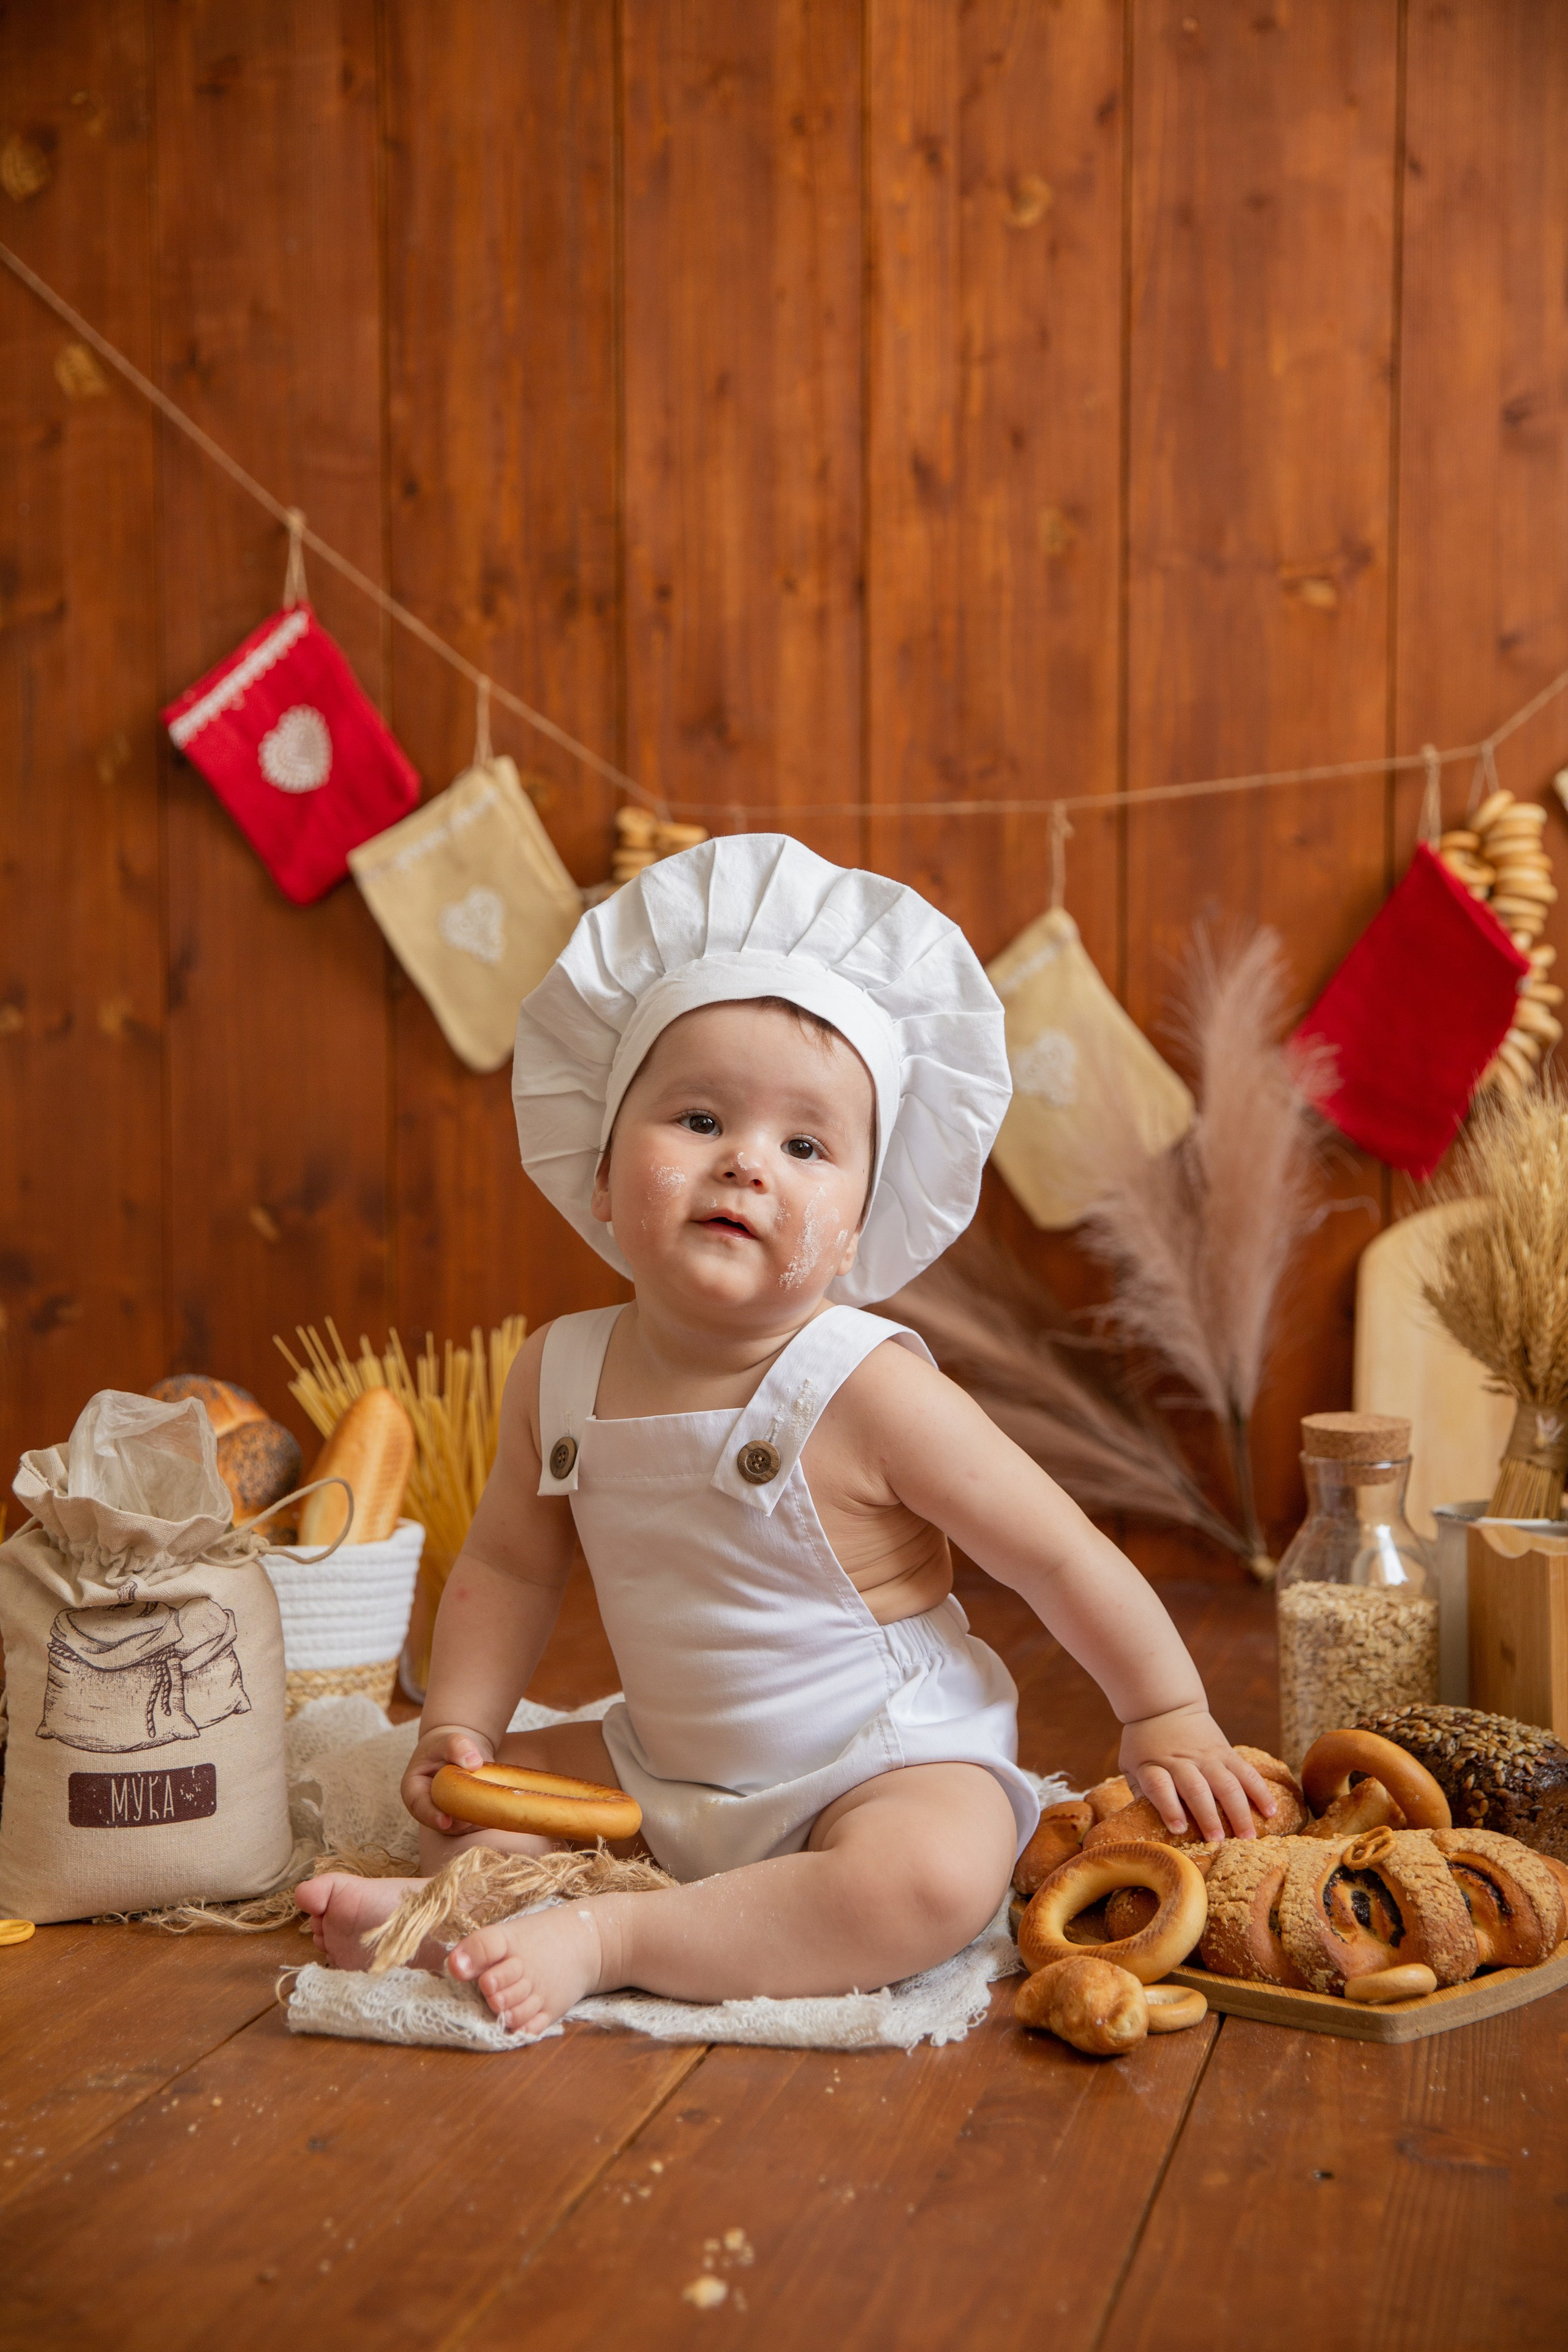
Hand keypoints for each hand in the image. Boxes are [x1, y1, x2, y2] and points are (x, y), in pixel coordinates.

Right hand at [401, 1722, 494, 1833]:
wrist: (457, 1752)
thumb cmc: (445, 1745)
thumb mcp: (446, 1739)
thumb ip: (456, 1746)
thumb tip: (474, 1762)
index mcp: (414, 1791)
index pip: (420, 1806)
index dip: (432, 1815)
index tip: (445, 1821)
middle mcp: (429, 1809)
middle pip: (443, 1824)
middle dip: (461, 1820)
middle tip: (480, 1808)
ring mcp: (447, 1818)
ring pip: (463, 1828)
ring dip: (478, 1818)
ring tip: (491, 1799)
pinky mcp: (465, 1821)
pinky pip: (477, 1825)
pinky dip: (488, 1816)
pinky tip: (499, 1803)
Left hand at [1118, 1705, 1277, 1842]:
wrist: (1165, 1705)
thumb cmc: (1145, 1742)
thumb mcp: (1131, 1763)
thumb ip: (1141, 1791)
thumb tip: (1148, 1824)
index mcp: (1155, 1766)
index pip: (1160, 1786)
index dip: (1170, 1808)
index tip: (1179, 1828)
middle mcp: (1183, 1762)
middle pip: (1198, 1790)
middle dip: (1209, 1817)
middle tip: (1219, 1842)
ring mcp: (1208, 1757)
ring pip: (1227, 1785)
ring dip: (1239, 1812)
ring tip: (1248, 1837)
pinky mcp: (1227, 1752)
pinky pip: (1247, 1773)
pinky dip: (1260, 1792)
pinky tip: (1270, 1812)